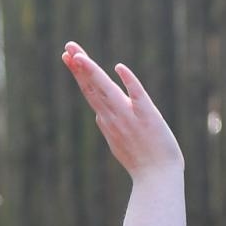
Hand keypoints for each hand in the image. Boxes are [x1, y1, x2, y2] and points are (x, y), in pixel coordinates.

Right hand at [61, 42, 181, 176]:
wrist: (158, 179)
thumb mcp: (118, 143)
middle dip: (80, 66)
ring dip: (93, 72)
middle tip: (68, 46)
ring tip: (80, 55)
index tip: (68, 56)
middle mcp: (115, 117)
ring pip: (107, 90)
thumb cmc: (142, 162)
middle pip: (93, 87)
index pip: (90, 92)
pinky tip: (119, 68)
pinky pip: (137, 95)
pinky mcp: (148, 116)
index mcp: (108, 121)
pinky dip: (128, 81)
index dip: (79, 74)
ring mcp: (130, 116)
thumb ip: (108, 127)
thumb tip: (98, 116)